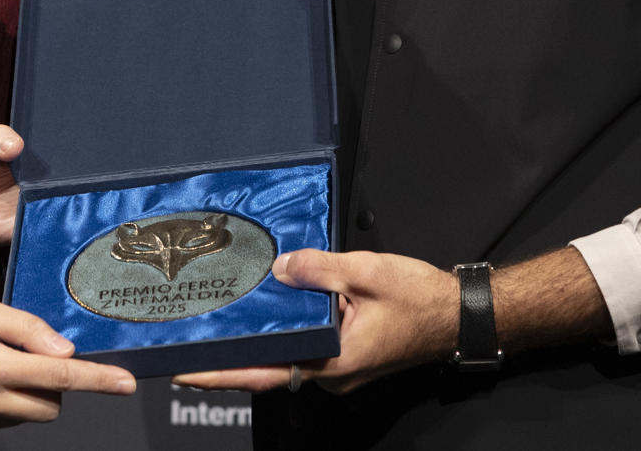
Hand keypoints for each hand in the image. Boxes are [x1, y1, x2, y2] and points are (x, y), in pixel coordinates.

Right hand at [0, 298, 135, 435]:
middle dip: (53, 387)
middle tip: (29, 358)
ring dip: (27, 395)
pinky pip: (2, 423)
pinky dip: (3, 404)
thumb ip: (28, 329)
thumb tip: (66, 353)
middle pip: (49, 407)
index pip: (57, 378)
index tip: (126, 383)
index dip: (96, 381)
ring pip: (27, 417)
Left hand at [173, 250, 457, 394]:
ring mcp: (338, 368)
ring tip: (210, 329)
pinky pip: (304, 347)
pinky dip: (279, 335)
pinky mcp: (344, 355)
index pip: (264, 373)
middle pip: (268, 368)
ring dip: (252, 346)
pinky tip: (259, 316)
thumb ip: (319, 268)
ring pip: (286, 357)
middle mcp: (332, 373)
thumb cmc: (420, 299)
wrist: (457, 314)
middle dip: (226, 359)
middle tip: (184, 343)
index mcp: (334, 362)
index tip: (183, 370)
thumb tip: (280, 267)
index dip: (221, 373)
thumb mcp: (367, 272)